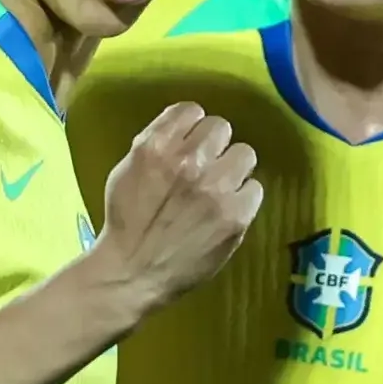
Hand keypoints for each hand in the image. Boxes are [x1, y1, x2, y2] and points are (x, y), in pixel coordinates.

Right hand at [91, 104, 261, 312]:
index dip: (192, 128)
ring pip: (245, 154)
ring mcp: (215, 188)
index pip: (192, 110)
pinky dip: (244, 199)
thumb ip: (156, 144)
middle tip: (207, 169)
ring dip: (234, 169)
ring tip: (222, 189)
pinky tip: (228, 211)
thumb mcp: (128, 169)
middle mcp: (188, 161)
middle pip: (222, 127)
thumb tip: (186, 129)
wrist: (132, 272)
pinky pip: (255, 189)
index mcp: (156, 146)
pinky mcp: (235, 215)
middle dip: (214, 147)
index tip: (190, 145)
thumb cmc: (127, 221)